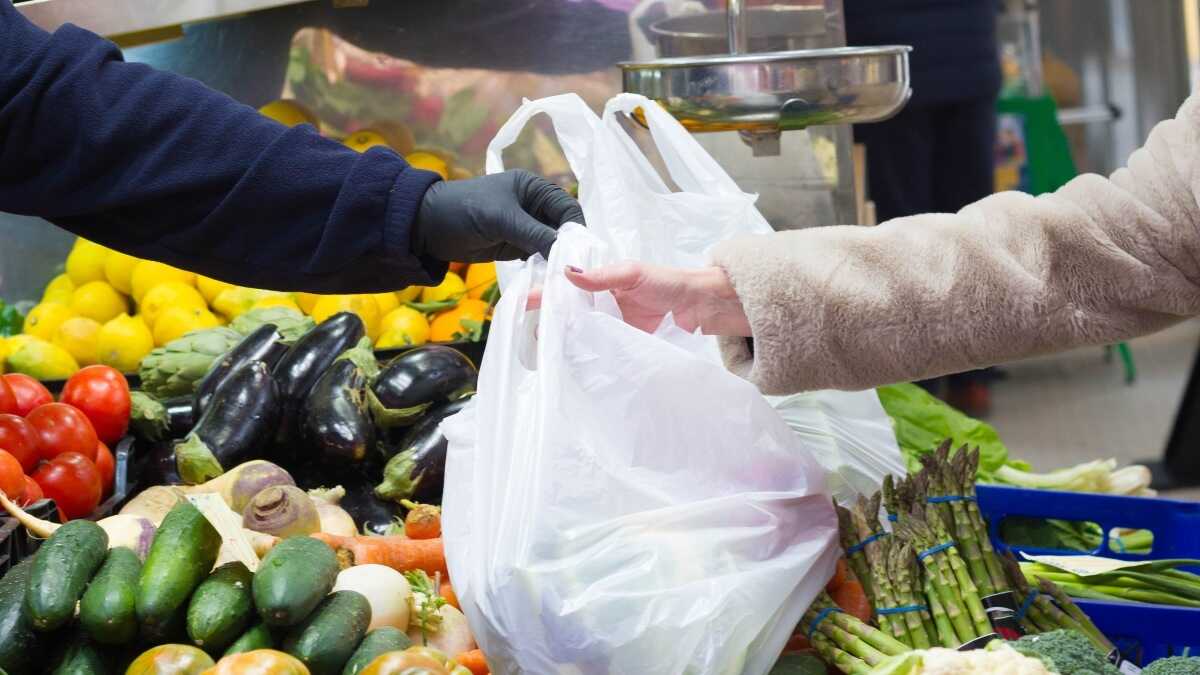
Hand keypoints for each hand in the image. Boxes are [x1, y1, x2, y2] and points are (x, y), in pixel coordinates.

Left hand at [413, 169, 582, 262]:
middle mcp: (534, 206)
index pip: (567, 207)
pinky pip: (538, 256)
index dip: (576, 229)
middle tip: (574, 271)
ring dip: (557, 259)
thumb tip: (566, 252)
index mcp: (534, 188)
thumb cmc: (463, 210)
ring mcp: (526, 228)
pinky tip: (548, 279)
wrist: (427, 227)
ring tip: (563, 278)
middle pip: (563, 228)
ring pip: (553, 245)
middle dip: (569, 247)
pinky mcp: (516, 246)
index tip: (580, 253)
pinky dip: (544, 267)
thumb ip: (535, 234)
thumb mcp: (501, 219)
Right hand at [528, 262, 751, 336]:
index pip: (566, 289)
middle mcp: (602, 307)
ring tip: (546, 353)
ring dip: (565, 343)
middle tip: (533, 335)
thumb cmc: (668, 283)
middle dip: (550, 324)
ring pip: (580, 336)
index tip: (524, 303)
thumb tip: (567, 273)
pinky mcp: (623, 348)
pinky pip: (599, 352)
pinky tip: (573, 364)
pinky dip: (586, 357)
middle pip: (569, 316)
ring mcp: (611, 329)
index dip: (545, 296)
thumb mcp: (632, 273)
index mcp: (601, 285)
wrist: (700, 307)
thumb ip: (601, 277)